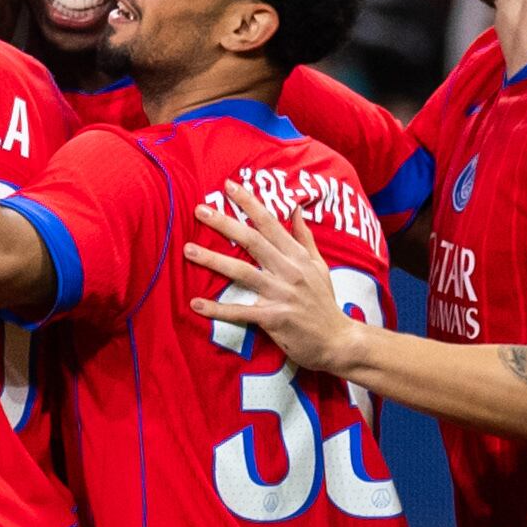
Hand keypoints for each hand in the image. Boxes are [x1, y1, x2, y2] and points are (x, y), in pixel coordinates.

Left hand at [183, 182, 367, 374]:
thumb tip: (296, 208)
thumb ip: (305, 237)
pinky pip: (241, 311)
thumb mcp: (320, 266)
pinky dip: (218, 309)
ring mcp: (281, 294)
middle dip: (225, 223)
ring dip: (213, 260)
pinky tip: (195, 304)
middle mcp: (289, 271)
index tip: (229, 186)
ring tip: (188, 251)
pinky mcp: (274, 318)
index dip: (249, 203)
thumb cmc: (324, 303)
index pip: (270, 223)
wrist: (338, 340)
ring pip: (242, 272)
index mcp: (298, 256)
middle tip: (199, 210)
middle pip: (252, 241)